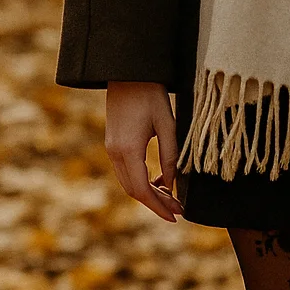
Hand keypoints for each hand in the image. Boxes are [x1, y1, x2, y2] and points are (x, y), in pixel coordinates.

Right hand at [104, 81, 184, 221]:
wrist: (128, 72)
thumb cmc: (151, 94)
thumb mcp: (167, 124)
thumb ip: (170, 156)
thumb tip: (173, 185)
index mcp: (128, 150)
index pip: (142, 190)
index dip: (158, 206)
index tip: (175, 216)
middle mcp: (115, 152)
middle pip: (133, 190)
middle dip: (155, 203)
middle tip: (177, 210)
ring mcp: (111, 148)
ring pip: (128, 182)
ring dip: (148, 193)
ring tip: (171, 197)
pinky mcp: (113, 143)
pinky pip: (126, 171)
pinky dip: (141, 180)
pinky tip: (158, 180)